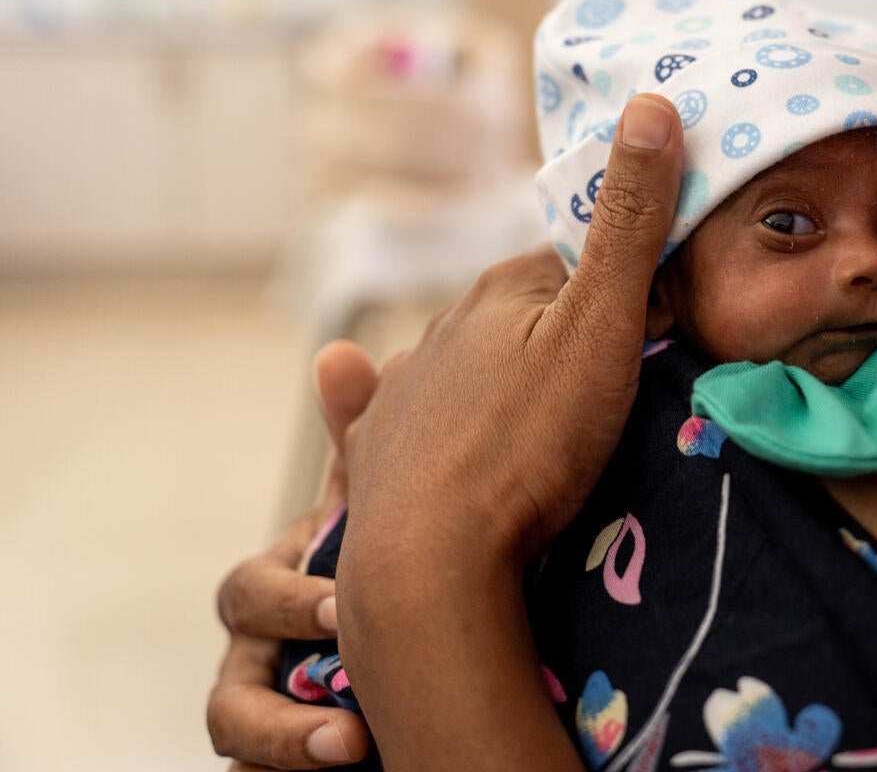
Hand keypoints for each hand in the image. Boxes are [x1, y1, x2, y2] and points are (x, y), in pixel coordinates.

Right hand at [207, 342, 378, 769]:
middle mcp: (265, 655)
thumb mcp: (388, 510)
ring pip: (234, 732)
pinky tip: (354, 763)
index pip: (251, 592)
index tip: (343, 610)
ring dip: (280, 745)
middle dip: (278, 689)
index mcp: (283, 590)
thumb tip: (339, 352)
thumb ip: (364, 442)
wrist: (438, 650)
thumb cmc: (402, 564)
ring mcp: (277, 712)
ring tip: (349, 745)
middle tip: (351, 690)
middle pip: (232, 682)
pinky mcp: (289, 760)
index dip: (288, 599)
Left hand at [334, 93, 683, 770]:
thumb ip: (629, 223)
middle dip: (564, 336)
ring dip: (504, 377)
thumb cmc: (528, 443)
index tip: (656, 332)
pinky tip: (411, 415)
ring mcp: (404, 386)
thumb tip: (651, 101)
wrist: (428, 562)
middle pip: (522, 314)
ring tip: (540, 428)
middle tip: (609, 394)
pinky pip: (398, 413)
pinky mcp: (378, 450)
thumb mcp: (602, 328)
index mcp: (503, 289)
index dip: (621, 291)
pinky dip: (414, 407)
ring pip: (466, 362)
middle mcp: (445, 324)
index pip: (575, 264)